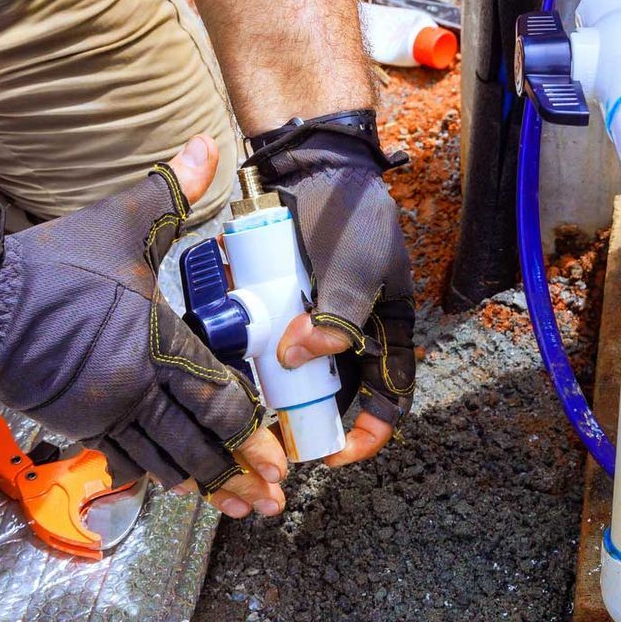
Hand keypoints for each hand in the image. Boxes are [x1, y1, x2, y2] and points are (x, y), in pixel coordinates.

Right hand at [0, 135, 288, 518]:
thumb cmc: (53, 264)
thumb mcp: (121, 224)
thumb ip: (171, 193)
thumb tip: (206, 147)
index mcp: (157, 343)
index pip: (219, 398)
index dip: (252, 431)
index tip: (277, 455)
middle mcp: (137, 388)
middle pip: (199, 443)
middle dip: (239, 474)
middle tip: (270, 500)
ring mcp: (104, 413)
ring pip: (165, 462)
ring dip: (204, 486)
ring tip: (237, 506)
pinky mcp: (76, 425)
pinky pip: (125, 460)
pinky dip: (153, 475)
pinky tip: (174, 486)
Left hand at [246, 111, 416, 464]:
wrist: (312, 167)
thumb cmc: (352, 216)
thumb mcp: (356, 267)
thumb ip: (337, 316)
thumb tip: (301, 357)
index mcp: (388, 330)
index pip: (389, 397)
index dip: (367, 433)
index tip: (333, 454)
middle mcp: (352, 332)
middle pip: (337, 393)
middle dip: (309, 416)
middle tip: (277, 432)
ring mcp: (314, 320)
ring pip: (298, 372)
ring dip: (276, 387)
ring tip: (249, 399)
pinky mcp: (281, 306)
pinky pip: (268, 340)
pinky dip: (252, 351)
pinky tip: (231, 356)